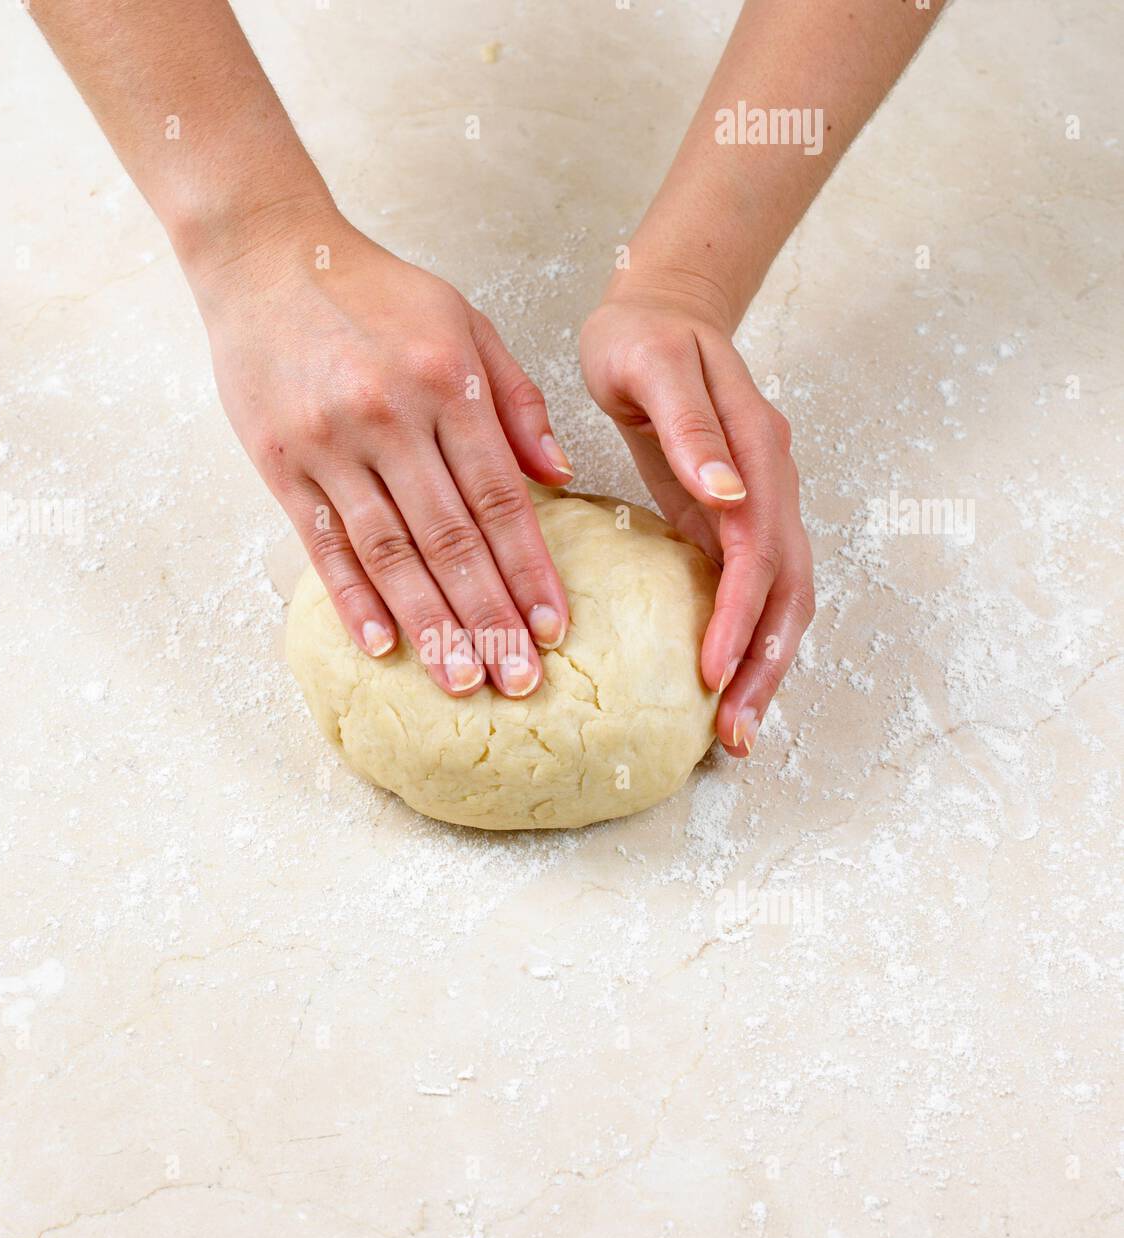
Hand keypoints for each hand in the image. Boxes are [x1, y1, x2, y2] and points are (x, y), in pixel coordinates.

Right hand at [187, 207, 573, 697]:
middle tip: (518, 681)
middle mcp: (391, 417)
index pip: (499, 498)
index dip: (529, 569)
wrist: (265, 255)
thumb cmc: (375, 292)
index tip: (555, 627)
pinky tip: (382, 646)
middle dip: (489, 617)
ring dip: (429, 624)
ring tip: (461, 681)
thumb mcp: (463, 320)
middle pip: (451, 538)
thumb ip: (516, 400)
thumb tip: (560, 479)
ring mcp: (330, 443)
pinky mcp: (280, 462)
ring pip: (390, 553)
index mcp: (447, 382)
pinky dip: (353, 598)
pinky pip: (323, 544)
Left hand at [580, 286, 813, 756]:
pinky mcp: (734, 518)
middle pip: (789, 589)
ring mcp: (760, 503)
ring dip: (764, 664)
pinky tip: (723, 678)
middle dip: (764, 663)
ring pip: (782, 597)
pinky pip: (755, 588)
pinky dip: (747, 638)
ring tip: (736, 727)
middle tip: (733, 731)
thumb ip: (692, 429)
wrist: (662, 310)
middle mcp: (769, 483)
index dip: (739, 612)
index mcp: (754, 451)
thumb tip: (730, 495)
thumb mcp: (653, 365)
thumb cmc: (644, 337)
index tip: (710, 667)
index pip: (759, 548)